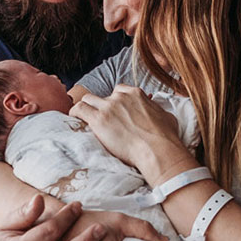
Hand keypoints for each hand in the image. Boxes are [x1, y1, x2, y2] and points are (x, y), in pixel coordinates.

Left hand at [70, 85, 187, 176]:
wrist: (158, 150)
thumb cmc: (166, 137)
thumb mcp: (166, 116)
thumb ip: (157, 110)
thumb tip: (159, 113)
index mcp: (136, 94)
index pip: (118, 90)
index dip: (115, 101)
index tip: (114, 111)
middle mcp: (121, 97)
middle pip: (103, 96)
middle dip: (101, 106)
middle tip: (102, 120)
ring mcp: (109, 107)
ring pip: (88, 99)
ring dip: (87, 109)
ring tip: (85, 120)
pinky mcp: (99, 119)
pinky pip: (79, 109)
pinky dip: (75, 113)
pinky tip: (74, 120)